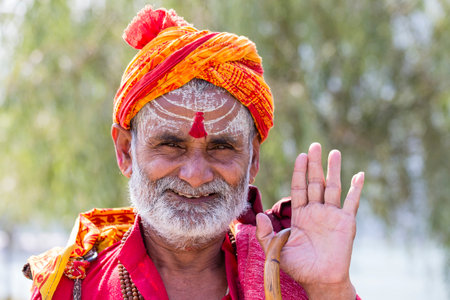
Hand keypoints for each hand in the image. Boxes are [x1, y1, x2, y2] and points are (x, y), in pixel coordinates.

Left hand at [256, 143, 363, 299]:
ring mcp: (332, 215)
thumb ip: (266, 234)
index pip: (299, 188)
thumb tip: (261, 215)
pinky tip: (359, 175)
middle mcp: (316, 211)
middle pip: (315, 182)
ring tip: (333, 152)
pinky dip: (356, 189)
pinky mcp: (345, 222)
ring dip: (333, 170)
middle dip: (314, 164)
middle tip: (315, 146)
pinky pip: (352, 203)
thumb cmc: (298, 266)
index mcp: (301, 214)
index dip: (299, 172)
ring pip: (333, 187)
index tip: (300, 155)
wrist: (319, 280)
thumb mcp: (276, 249)